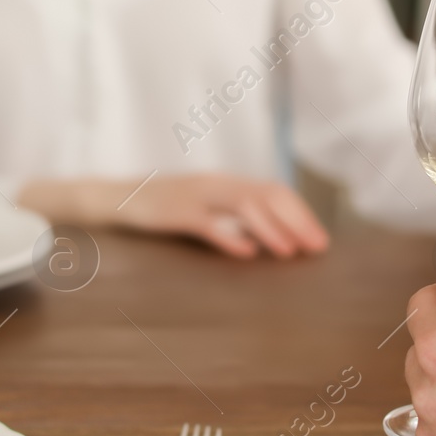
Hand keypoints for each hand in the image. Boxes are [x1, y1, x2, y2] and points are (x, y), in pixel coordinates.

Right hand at [18, 173, 328, 258]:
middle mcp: (215, 183)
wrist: (115, 198)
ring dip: (269, 228)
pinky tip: (245, 253)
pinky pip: (205, 223)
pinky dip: (227, 237)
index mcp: (226, 182)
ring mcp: (194, 195)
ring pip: (241, 205)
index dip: (300, 214)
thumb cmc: (165, 207)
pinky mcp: (173, 212)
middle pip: (265, 194)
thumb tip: (270, 239)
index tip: (319, 241)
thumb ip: (234, 218)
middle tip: (316, 248)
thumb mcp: (205, 208)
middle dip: (295, 221)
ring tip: (288, 252)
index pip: (274, 190)